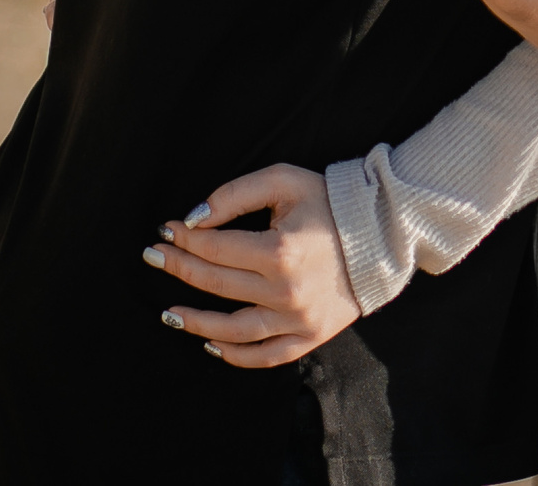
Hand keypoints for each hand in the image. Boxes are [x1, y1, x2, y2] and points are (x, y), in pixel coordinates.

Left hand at [141, 164, 360, 366]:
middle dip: (179, 268)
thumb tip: (193, 220)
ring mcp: (297, 318)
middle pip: (216, 284)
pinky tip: (210, 343)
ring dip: (194, 322)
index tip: (165, 231)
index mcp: (279, 250)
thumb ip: (235, 194)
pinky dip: (234, 355)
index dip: (183, 239)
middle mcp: (285, 290)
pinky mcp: (310, 336)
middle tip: (153, 257)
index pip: (214, 248)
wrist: (384, 232)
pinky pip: (264, 356)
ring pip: (232, 329)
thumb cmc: (330, 202)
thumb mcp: (285, 181)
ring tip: (169, 313)